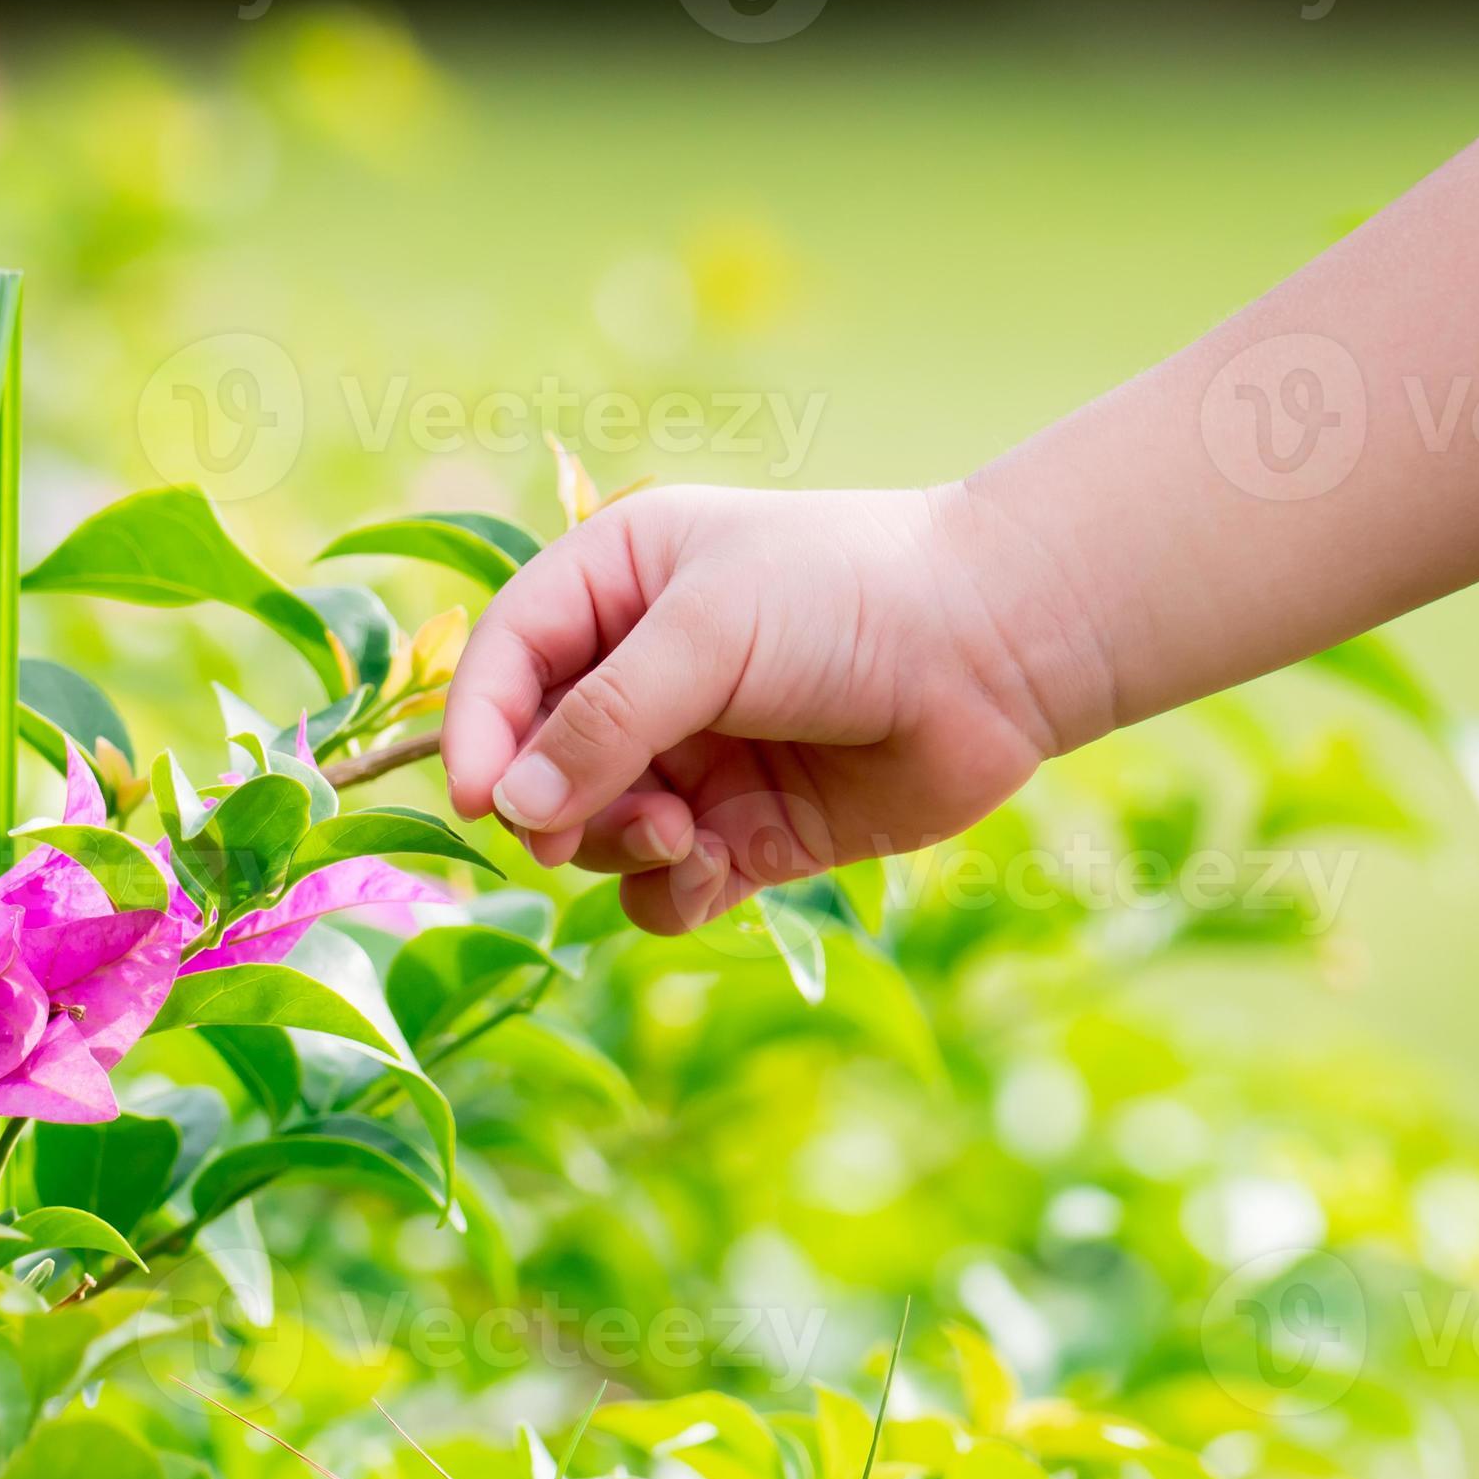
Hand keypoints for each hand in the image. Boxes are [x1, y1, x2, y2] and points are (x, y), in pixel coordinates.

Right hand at [440, 483, 1104, 933]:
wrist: (1001, 649)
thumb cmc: (851, 598)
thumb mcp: (711, 633)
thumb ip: (605, 720)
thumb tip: (511, 807)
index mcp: (616, 585)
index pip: (506, 661)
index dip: (477, 730)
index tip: (478, 800)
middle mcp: (643, 671)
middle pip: (538, 762)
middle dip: (555, 804)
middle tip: (580, 830)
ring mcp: (692, 756)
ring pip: (595, 833)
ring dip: (620, 848)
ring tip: (688, 834)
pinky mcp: (744, 830)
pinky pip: (662, 888)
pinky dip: (671, 893)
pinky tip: (715, 872)